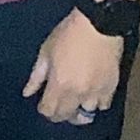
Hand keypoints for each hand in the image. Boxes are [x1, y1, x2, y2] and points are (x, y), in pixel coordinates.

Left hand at [23, 9, 122, 125]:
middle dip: (59, 114)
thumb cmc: (69, 34)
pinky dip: (97, 103)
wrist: (99, 23)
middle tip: (57, 105)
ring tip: (76, 102)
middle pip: (66, 116)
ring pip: (86, 115)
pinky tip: (92, 95)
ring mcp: (96, 92)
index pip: (49, 111)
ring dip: (79, 111)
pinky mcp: (111, 87)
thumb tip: (27, 93)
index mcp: (59, 84)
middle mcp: (78, 93)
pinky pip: (104, 105)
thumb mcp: (46, 51)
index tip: (43, 103)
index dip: (43, 109)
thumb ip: (36, 76)